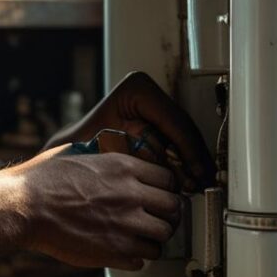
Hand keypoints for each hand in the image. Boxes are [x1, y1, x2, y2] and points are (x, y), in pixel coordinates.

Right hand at [4, 144, 181, 270]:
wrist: (24, 207)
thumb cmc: (43, 179)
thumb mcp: (79, 152)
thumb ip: (105, 156)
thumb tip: (113, 154)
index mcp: (125, 168)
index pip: (170, 179)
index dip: (166, 188)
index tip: (159, 194)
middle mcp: (131, 196)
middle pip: (174, 209)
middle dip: (167, 214)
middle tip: (156, 218)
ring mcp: (126, 226)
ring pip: (163, 237)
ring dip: (153, 238)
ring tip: (139, 238)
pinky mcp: (115, 252)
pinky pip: (142, 260)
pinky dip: (135, 257)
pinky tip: (122, 250)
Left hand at [44, 71, 214, 191]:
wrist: (72, 148)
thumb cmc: (78, 146)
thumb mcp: (103, 147)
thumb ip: (129, 155)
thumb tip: (166, 175)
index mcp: (137, 90)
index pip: (174, 121)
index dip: (189, 150)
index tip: (196, 173)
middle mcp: (150, 95)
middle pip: (185, 129)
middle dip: (196, 159)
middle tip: (204, 184)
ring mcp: (157, 108)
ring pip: (186, 138)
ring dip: (195, 164)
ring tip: (200, 187)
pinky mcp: (160, 123)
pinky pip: (180, 145)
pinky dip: (187, 164)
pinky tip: (191, 182)